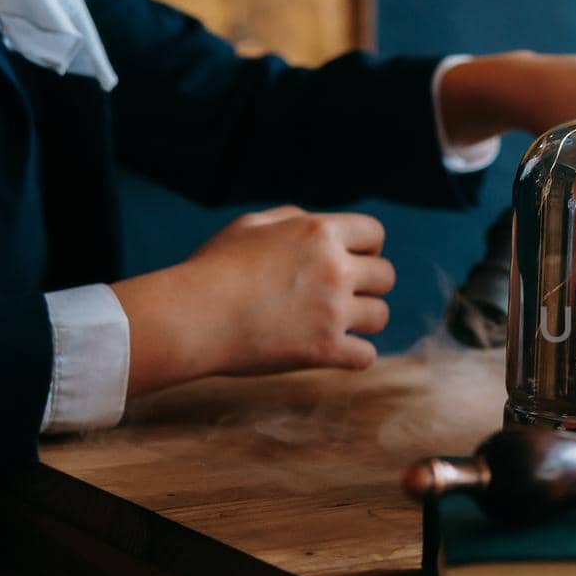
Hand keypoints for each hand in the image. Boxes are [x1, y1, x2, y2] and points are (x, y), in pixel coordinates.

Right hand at [112, 206, 395, 394]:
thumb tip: (319, 222)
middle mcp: (335, 268)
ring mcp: (333, 310)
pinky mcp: (326, 349)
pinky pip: (366, 356)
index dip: (368, 248)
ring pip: (380, 316)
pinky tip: (331, 352)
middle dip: (367, 285)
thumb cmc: (212, 269)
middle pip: (386, 276)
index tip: (353, 262)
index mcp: (319, 233)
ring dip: (361, 321)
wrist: (189, 318)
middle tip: (338, 296)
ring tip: (329, 323)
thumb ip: (292, 219)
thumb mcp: (250, 226)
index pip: (375, 234)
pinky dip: (352, 356)